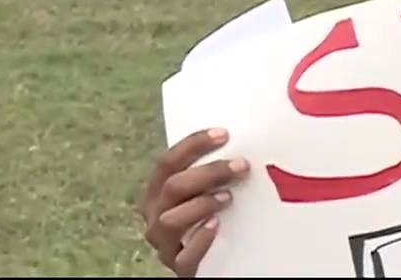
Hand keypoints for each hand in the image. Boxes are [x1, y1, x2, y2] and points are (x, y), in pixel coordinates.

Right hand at [140, 128, 249, 276]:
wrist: (209, 261)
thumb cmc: (209, 216)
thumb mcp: (203, 192)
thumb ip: (210, 174)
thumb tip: (245, 143)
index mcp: (157, 192)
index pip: (168, 162)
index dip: (193, 145)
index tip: (223, 134)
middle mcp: (155, 216)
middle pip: (174, 187)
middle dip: (209, 172)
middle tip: (242, 165)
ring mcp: (165, 244)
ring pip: (171, 219)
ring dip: (201, 204)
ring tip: (228, 197)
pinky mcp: (180, 268)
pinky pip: (186, 255)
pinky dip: (201, 239)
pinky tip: (218, 226)